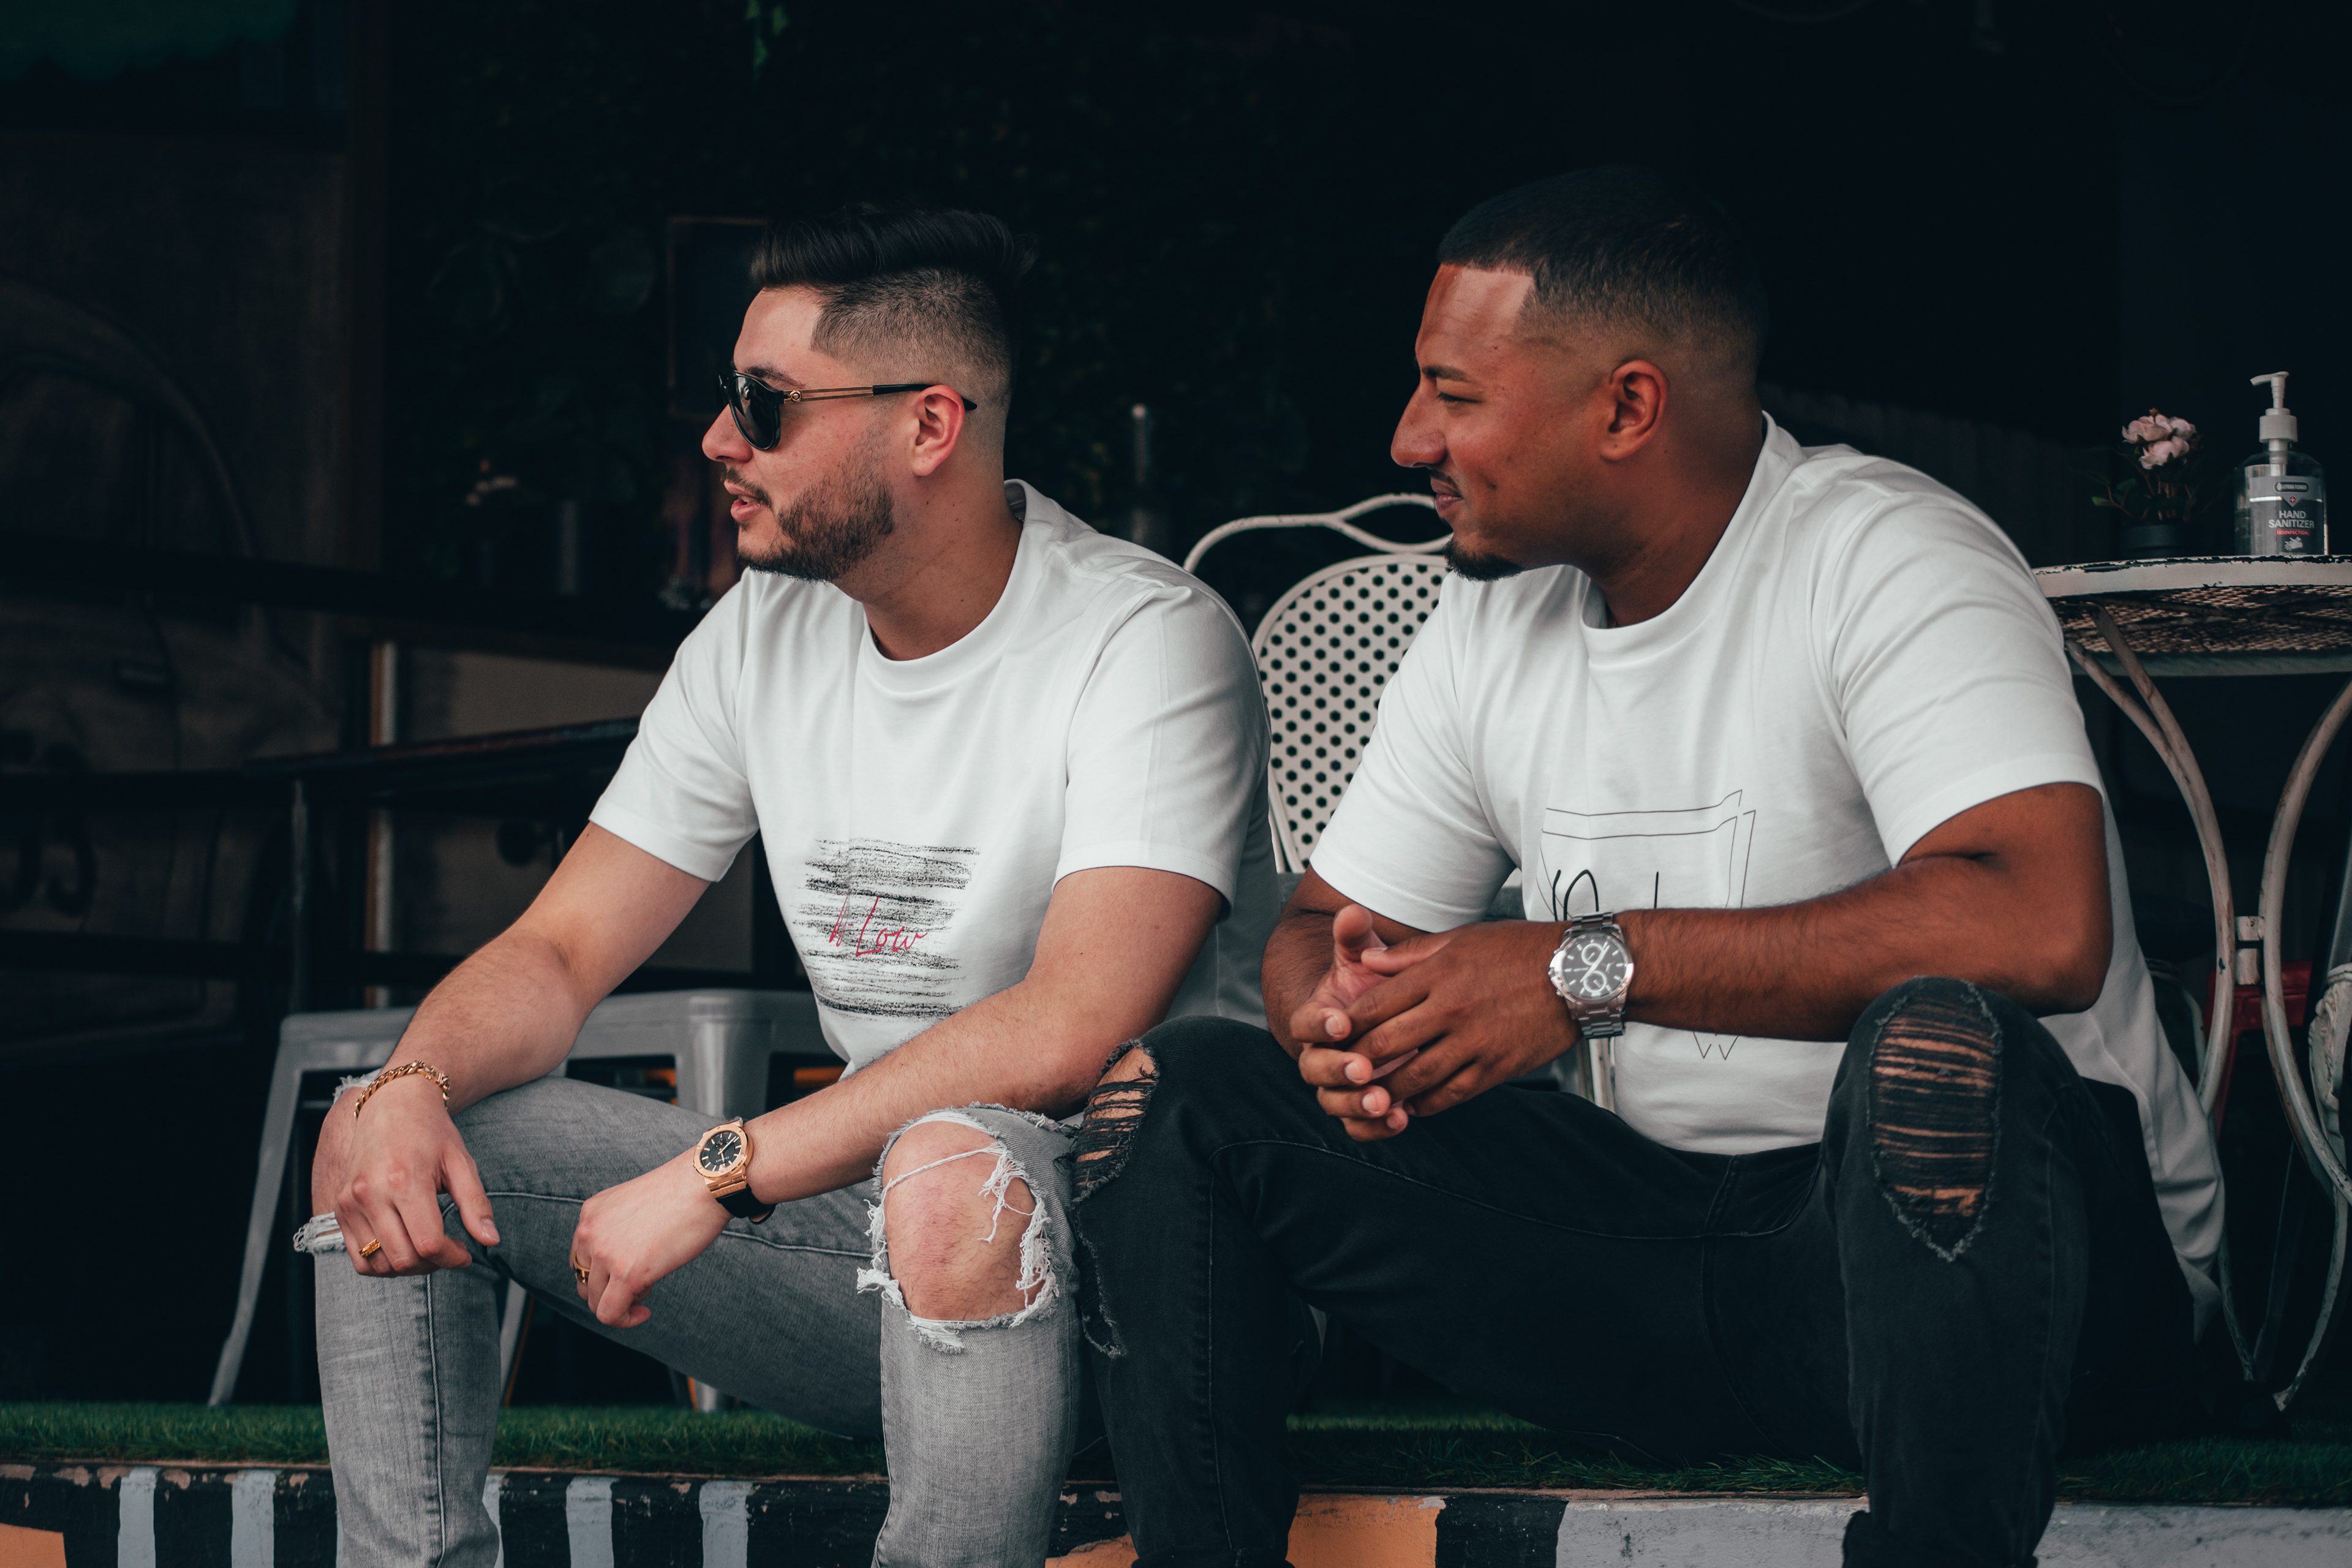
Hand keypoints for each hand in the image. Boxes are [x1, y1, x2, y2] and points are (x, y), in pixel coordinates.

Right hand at [325, 1073, 498, 1277]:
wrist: (392, 1104)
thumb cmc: (431, 1132)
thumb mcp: (461, 1162)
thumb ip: (476, 1204)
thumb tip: (491, 1241)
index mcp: (404, 1182)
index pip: (428, 1244)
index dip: (452, 1258)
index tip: (466, 1254)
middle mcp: (371, 1195)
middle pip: (403, 1259)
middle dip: (433, 1264)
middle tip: (449, 1250)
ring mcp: (350, 1203)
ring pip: (377, 1265)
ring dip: (407, 1267)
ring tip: (427, 1249)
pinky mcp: (340, 1208)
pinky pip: (358, 1257)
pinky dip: (381, 1263)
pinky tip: (403, 1247)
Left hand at [569, 1154, 728, 1328]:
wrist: (704, 1185)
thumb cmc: (682, 1192)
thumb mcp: (633, 1204)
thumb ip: (617, 1228)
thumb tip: (619, 1265)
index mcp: (591, 1213)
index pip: (580, 1258)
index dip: (603, 1273)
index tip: (625, 1275)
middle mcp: (589, 1232)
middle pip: (584, 1282)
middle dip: (609, 1289)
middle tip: (639, 1284)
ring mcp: (604, 1253)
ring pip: (595, 1301)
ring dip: (621, 1302)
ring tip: (649, 1287)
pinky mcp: (626, 1273)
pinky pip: (610, 1314)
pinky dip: (625, 1320)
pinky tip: (643, 1313)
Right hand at [1288, 905, 1434, 1139]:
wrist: (1387, 1017)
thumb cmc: (1372, 985)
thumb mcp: (1366, 959)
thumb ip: (1355, 938)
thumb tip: (1351, 912)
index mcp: (1317, 1019)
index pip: (1305, 1023)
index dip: (1319, 1024)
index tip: (1342, 1022)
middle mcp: (1321, 1056)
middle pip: (1313, 1069)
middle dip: (1337, 1070)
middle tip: (1363, 1068)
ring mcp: (1339, 1086)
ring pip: (1333, 1102)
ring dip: (1356, 1104)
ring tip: (1385, 1101)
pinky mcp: (1360, 1108)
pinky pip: (1358, 1128)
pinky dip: (1374, 1129)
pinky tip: (1402, 1120)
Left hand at [1310, 920, 1575, 1139]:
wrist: (1580, 972)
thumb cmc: (1522, 950)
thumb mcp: (1462, 939)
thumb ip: (1411, 955)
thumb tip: (1368, 963)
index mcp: (1438, 973)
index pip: (1375, 1005)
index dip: (1346, 1024)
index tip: (1331, 1034)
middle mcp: (1451, 1009)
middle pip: (1387, 1044)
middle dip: (1358, 1061)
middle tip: (1341, 1071)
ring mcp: (1475, 1042)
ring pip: (1416, 1077)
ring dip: (1388, 1090)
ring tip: (1370, 1095)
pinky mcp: (1498, 1067)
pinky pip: (1453, 1094)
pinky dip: (1427, 1104)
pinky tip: (1413, 1105)